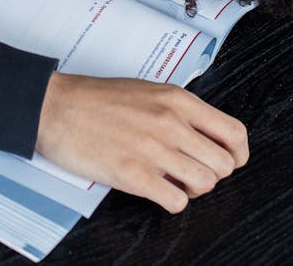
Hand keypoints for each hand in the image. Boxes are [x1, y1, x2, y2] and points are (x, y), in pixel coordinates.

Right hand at [35, 72, 247, 213]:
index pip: (234, 133)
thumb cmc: (94, 99)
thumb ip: (178, 110)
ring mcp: (153, 149)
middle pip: (224, 164)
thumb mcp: (146, 90)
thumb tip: (203, 134)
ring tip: (173, 182)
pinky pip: (176, 202)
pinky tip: (157, 190)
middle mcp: (171, 123)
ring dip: (192, 190)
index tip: (230, 161)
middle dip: (212, 174)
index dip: (238, 154)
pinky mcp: (133, 175)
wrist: (55, 106)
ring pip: (205, 185)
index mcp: (177, 100)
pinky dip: (172, 202)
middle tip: (192, 172)